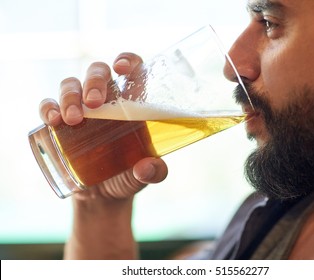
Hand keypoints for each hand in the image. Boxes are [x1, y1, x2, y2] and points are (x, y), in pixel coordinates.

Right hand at [39, 53, 167, 199]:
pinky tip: (52, 120)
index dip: (127, 60)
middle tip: (95, 102)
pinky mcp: (61, 123)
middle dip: (94, 81)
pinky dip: (47, 107)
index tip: (121, 68)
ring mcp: (82, 108)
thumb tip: (146, 168)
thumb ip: (155, 171)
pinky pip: (48, 105)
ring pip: (71, 84)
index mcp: (132, 102)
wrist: (105, 195)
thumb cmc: (130, 174)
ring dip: (70, 96)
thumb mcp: (148, 174)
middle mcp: (106, 99)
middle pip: (98, 72)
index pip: (131, 68)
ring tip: (73, 119)